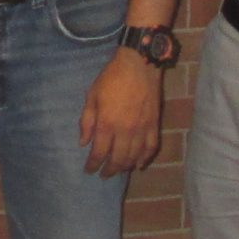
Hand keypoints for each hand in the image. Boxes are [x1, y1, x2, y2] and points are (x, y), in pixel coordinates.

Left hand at [79, 53, 161, 176]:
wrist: (138, 64)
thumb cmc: (111, 78)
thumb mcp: (92, 96)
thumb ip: (87, 121)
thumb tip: (84, 142)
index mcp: (107, 123)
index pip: (99, 153)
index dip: (93, 164)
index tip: (89, 170)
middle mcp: (125, 131)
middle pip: (117, 159)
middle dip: (109, 170)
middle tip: (103, 174)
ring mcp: (142, 129)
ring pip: (134, 157)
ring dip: (125, 167)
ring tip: (118, 170)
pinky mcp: (154, 125)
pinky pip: (151, 147)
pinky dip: (145, 158)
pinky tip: (139, 164)